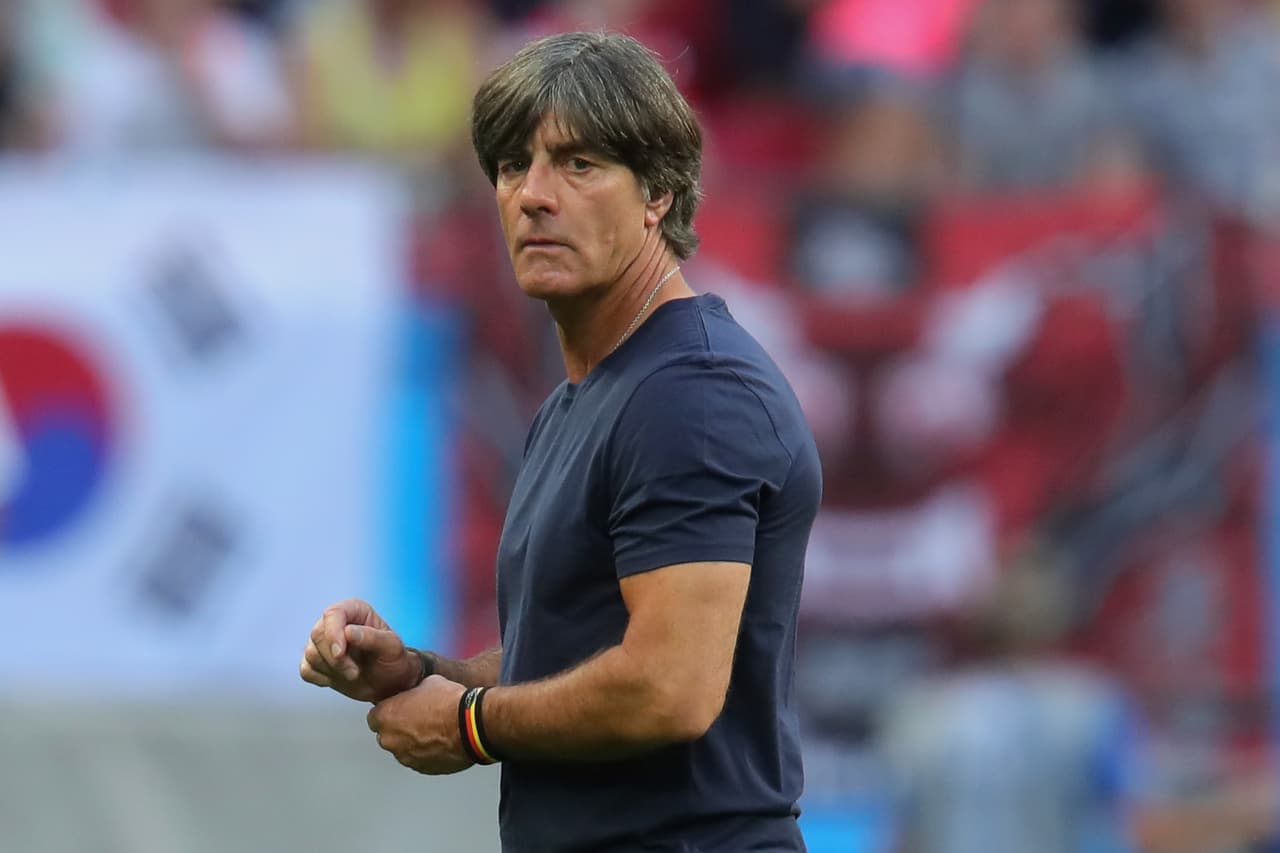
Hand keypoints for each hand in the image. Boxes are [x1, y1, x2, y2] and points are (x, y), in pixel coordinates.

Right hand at [300, 598, 420, 701]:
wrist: (389, 682)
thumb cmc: (393, 660)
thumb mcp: (392, 648)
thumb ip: (373, 638)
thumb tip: (348, 632)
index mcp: (354, 610)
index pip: (333, 614)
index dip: (333, 633)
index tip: (340, 653)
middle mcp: (335, 623)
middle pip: (318, 635)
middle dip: (335, 659)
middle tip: (354, 672)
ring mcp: (323, 642)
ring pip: (311, 653)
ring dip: (332, 670)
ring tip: (353, 674)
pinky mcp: (316, 661)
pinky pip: (306, 669)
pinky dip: (321, 678)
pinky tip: (339, 678)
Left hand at [368, 675, 473, 773]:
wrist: (471, 725)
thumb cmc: (448, 701)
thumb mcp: (429, 682)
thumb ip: (414, 690)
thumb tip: (417, 692)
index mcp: (385, 716)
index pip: (375, 716)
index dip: (390, 710)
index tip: (401, 707)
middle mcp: (390, 740)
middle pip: (387, 734)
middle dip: (399, 728)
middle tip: (419, 718)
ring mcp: (405, 758)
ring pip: (403, 749)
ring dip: (413, 742)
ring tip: (434, 731)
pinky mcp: (423, 769)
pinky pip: (420, 760)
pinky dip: (427, 753)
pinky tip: (442, 742)